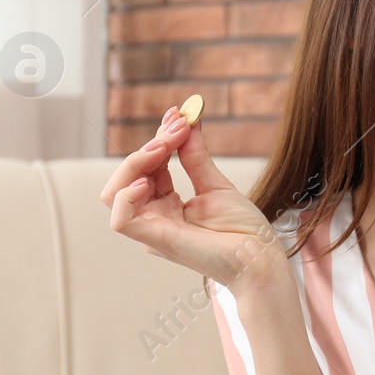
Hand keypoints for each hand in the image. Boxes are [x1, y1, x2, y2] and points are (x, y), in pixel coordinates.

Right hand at [100, 106, 287, 293]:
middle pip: (127, 176)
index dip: (158, 139)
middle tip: (178, 126)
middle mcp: (154, 217)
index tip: (179, 116)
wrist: (260, 258)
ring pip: (115, 193)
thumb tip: (187, 121)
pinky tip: (147, 179)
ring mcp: (152, 230)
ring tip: (165, 146)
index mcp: (167, 206)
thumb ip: (195, 157)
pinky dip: (126, 195)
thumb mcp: (216, 185)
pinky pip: (120, 219)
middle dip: (149, 145)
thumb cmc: (244, 230)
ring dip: (135, 162)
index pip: (147, 167)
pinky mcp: (154, 241)